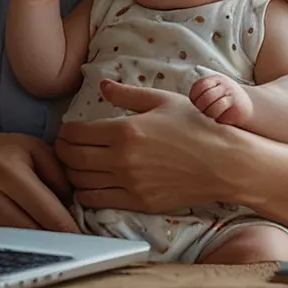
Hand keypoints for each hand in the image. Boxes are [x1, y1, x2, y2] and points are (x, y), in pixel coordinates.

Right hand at [0, 131, 78, 232]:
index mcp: (10, 171)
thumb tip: (71, 206)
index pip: (47, 211)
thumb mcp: (34, 148)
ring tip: (53, 229)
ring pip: (21, 238)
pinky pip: (8, 237)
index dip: (68, 227)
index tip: (83, 235)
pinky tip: (33, 229)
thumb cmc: (2, 148)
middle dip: (56, 235)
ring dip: (40, 238)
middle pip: (34, 230)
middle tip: (73, 234)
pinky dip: (24, 236)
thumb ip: (57, 174)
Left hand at [56, 79, 249, 214]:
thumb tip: (102, 84)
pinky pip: (97, 202)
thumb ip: (127, 95)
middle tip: (65, 147)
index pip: (75, 134)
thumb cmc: (197, 126)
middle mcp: (122, 159)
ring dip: (72, 173)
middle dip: (62, 151)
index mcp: (125, 130)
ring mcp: (129, 184)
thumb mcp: (162, 100)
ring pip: (80, 182)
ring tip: (77, 165)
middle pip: (72, 158)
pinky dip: (86, 194)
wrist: (225, 162)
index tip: (66, 130)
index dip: (64, 132)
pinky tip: (90, 185)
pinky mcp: (138, 202)